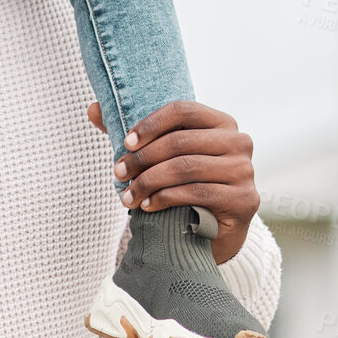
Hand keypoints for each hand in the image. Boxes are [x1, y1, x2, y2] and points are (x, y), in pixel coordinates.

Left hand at [88, 100, 256, 263]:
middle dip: (142, 158)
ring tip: (126, 195)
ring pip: (185, 168)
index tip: (125, 143)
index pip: (182, 110)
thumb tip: (92, 109)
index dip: (150, 124)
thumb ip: (131, 134)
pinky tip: (147, 205)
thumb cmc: (184, 183)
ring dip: (148, 182)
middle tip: (118, 172)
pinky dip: (165, 198)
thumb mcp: (161, 156)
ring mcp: (244, 170)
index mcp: (221, 122)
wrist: (216, 229)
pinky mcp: (244, 199)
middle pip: (180, 141)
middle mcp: (238, 141)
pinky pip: (197, 193)